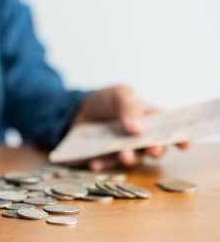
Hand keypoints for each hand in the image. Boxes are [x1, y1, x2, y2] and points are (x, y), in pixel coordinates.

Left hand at [73, 85, 190, 170]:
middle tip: (152, 149)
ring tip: (123, 154)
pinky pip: (105, 165)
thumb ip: (129, 106)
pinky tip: (94, 162)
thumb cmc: (104, 101)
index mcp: (148, 120)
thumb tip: (138, 129)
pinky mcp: (105, 158)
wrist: (75, 110)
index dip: (180, 138)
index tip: (185, 144)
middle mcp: (139, 139)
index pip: (168, 129)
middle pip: (154, 148)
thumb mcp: (117, 95)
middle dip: (155, 150)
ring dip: (130, 158)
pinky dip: (101, 164)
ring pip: (133, 159)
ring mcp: (123, 150)